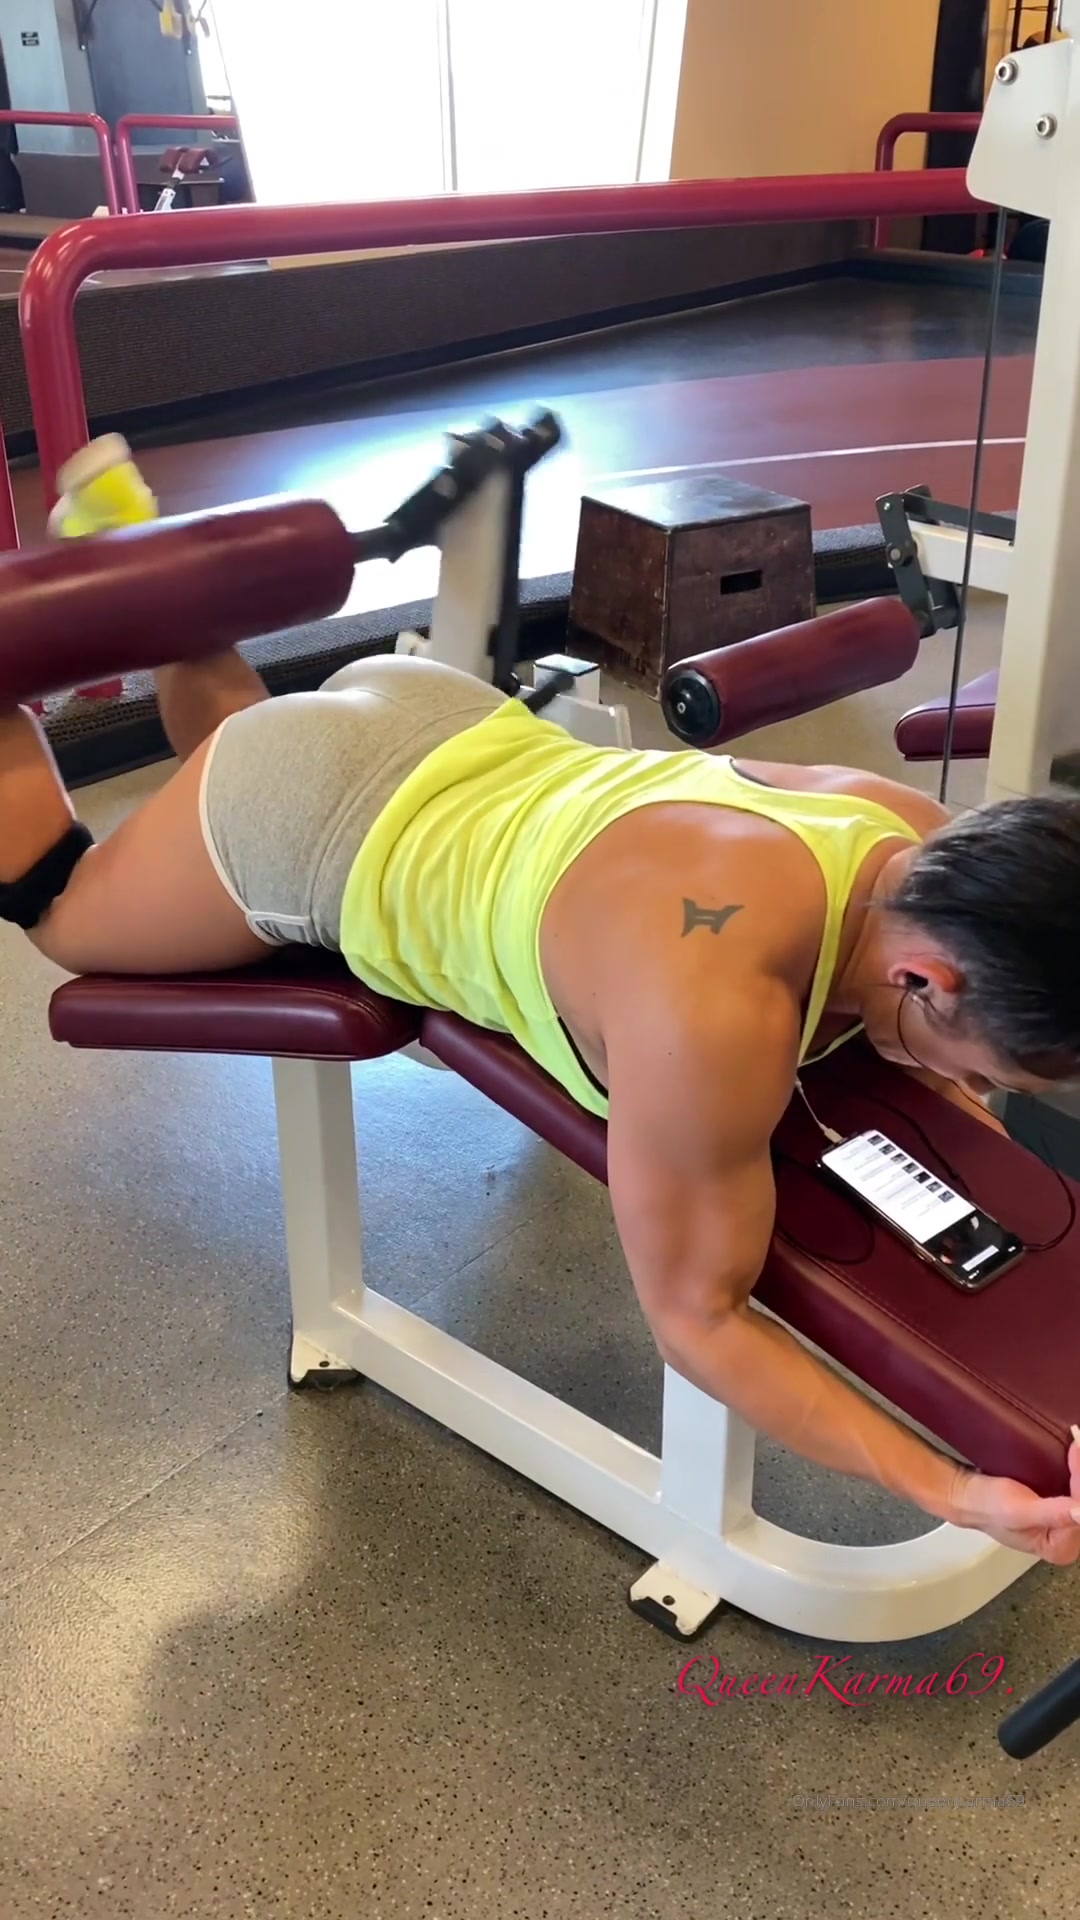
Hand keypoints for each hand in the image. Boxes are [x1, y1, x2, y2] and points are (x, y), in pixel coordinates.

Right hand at [948, 1437, 1079, 1564]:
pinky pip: (1075, 1489)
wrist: (966, 1492)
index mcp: (1060, 1548)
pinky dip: (1076, 1470)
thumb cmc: (987, 1505)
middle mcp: (1067, 1538)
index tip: (1077, 1447)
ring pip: (1079, 1493)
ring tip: (1078, 1442)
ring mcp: (1064, 1522)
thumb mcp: (1018, 1510)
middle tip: (1078, 1440)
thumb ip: (1053, 1514)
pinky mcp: (1059, 1506)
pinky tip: (1075, 1452)